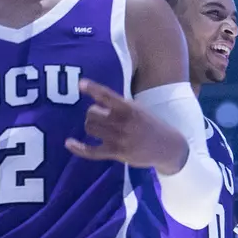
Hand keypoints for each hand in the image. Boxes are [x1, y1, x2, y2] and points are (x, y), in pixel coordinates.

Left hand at [64, 80, 189, 172]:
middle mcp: (123, 122)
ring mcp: (119, 138)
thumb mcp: (138, 109)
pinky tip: (69, 143)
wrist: (168, 146)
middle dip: (92, 114)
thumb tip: (96, 98)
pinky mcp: (116, 153)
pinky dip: (78, 147)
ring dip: (90, 127)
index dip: (93, 89)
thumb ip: (119, 105)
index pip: (107, 95)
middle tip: (100, 118)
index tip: (80, 84)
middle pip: (91, 113)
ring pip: (90, 128)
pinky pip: (91, 151)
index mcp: (129, 108)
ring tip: (97, 129)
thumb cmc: (150, 125)